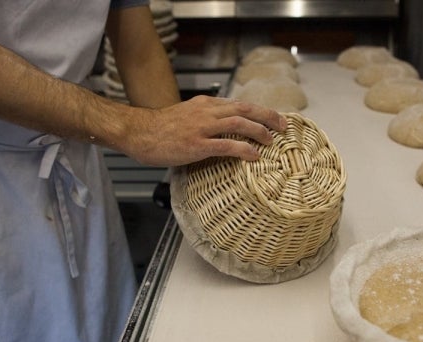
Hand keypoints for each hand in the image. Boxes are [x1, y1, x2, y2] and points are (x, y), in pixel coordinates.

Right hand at [118, 96, 287, 166]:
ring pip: (239, 123)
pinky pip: (226, 145)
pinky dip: (244, 150)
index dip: (259, 110)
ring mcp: (202, 127)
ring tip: (272, 142)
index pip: (239, 104)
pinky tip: (254, 156)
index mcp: (205, 104)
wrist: (138, 132)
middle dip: (267, 116)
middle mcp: (206, 111)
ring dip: (259, 131)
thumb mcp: (186, 116)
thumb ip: (205, 120)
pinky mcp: (196, 144)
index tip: (273, 118)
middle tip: (283, 126)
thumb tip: (223, 131)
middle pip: (245, 109)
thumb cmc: (160, 129)